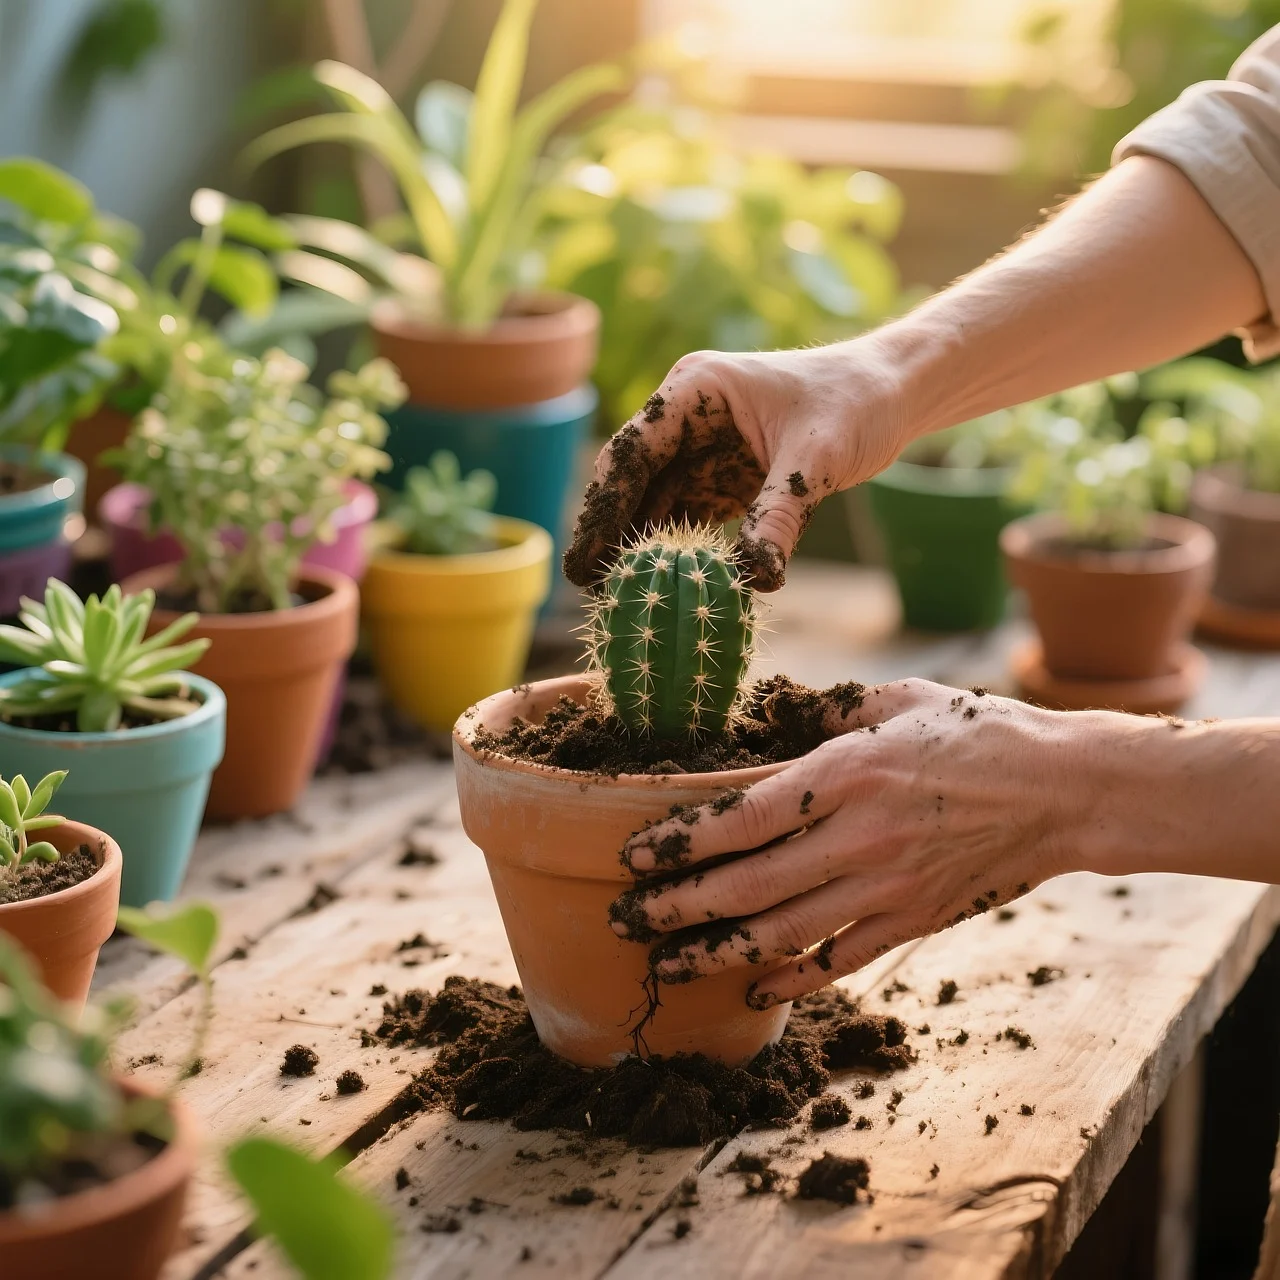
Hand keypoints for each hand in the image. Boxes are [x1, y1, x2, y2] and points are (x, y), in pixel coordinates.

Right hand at [562, 336, 908, 590]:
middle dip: (608, 529)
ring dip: (637, 545)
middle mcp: (687, 417)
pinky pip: (685, 516)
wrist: (891, 394)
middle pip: (631, 479)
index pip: (633, 452)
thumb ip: (780, 517)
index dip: (604, 505)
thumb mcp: (817, 461)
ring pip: (652, 502)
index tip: (585, 557)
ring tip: (617, 596)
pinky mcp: (720, 476)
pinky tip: (659, 588)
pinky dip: (673, 550)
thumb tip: (756, 581)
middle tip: (586, 586)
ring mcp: (700, 447)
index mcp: (696, 390)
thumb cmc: (856, 405)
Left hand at [608, 680, 1093, 1007]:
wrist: (1065, 789)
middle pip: (746, 885)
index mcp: (846, 772)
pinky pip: (841, 958)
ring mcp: (887, 886)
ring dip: (717, 952)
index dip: (678, 844)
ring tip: (668, 963)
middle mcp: (858, 836)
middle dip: (676, 908)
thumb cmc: (981, 732)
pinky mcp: (914, 919)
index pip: (740, 818)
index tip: (633, 858)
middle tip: (626, 919)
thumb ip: (827, 707)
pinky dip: (794, 977)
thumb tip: (769, 712)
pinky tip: (755, 986)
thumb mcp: (899, 698)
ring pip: (784, 933)